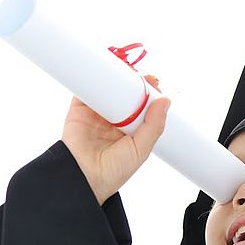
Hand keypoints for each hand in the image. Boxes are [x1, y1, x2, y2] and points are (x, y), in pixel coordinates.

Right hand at [61, 76, 169, 204]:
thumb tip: (166, 101)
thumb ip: (154, 126)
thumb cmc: (114, 171)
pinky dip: (91, 76)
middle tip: (140, 73)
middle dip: (132, 81)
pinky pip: (85, 89)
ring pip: (107, 89)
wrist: (84, 178)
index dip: (148, 93)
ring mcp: (96, 114)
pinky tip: (101, 68)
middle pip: (124, 94)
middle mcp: (114, 121)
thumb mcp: (141, 149)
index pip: (141, 106)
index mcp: (130, 130)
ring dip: (114, 76)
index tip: (154, 81)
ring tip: (123, 67)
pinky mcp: (78, 110)